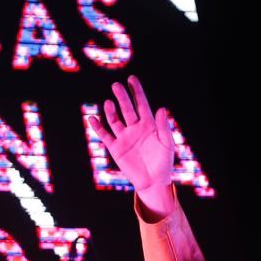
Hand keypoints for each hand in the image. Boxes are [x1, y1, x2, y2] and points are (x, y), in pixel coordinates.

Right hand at [85, 75, 175, 217]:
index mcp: (149, 125)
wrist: (154, 182)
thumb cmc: (164, 163)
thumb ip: (164, 127)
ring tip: (108, 103)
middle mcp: (135, 128)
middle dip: (122, 97)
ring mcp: (124, 137)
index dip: (137, 92)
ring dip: (111, 111)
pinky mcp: (116, 148)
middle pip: (127, 109)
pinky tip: (92, 118)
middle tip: (116, 86)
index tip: (132, 79)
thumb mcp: (167, 145)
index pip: (142, 104)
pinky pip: (105, 135)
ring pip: (115, 120)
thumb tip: (161, 108)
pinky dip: (98, 127)